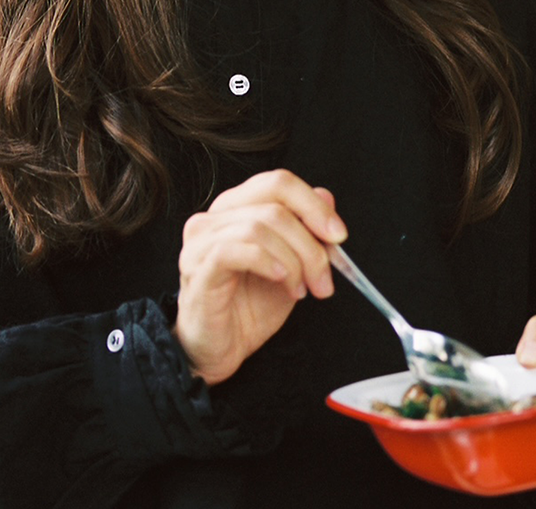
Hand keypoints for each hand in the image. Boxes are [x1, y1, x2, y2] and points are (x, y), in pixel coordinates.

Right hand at [174, 169, 346, 385]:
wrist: (220, 351)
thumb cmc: (248, 308)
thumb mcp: (290, 266)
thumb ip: (305, 230)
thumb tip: (326, 196)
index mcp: (236, 208)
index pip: (278, 183)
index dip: (314, 205)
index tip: (338, 235)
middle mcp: (214, 217)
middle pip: (274, 203)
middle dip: (310, 241)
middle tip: (324, 278)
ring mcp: (201, 241)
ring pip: (260, 227)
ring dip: (293, 260)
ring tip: (300, 290)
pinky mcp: (197, 268)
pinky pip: (235, 250)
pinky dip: (267, 262)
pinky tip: (280, 280)